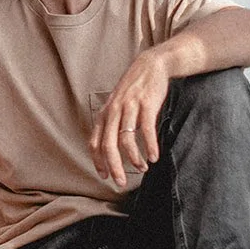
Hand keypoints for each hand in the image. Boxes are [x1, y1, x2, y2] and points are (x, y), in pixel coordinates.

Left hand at [89, 48, 169, 189]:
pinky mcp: (146, 104)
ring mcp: (129, 107)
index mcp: (105, 114)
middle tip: (120, 182)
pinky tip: (154, 157)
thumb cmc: (133, 91)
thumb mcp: (116, 105)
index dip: (98, 161)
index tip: (105, 176)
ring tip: (142, 168)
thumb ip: (111, 124)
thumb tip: (107, 149)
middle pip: (109, 145)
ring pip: (126, 139)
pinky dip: (150, 146)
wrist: (150, 66)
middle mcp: (114, 111)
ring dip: (134, 158)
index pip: (95, 142)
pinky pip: (147, 130)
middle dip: (114, 167)